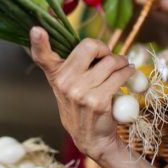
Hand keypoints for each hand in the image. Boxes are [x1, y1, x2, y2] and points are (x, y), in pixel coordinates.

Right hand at [30, 27, 133, 159]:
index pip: (42, 56)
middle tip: (110, 55)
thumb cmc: (82, 107)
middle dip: (104, 48)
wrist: (92, 138)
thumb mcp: (67, 87)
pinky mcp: (98, 101)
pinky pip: (119, 76)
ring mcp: (81, 92)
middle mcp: (64, 82)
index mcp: (55, 75)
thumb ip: (72, 67)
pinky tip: (129, 73)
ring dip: (122, 62)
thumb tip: (93, 45)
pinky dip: (128, 72)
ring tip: (124, 66)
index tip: (37, 29)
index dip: (38, 42)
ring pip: (110, 62)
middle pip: (89, 46)